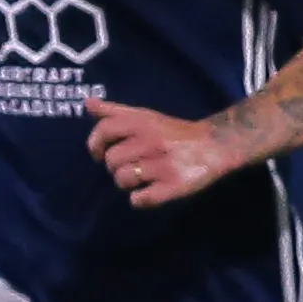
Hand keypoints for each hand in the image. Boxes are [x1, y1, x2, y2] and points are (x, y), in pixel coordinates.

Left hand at [86, 100, 235, 207]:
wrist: (215, 144)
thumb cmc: (173, 132)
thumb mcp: (146, 116)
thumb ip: (115, 112)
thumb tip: (87, 102)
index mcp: (142, 123)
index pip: (104, 130)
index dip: (95, 144)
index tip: (98, 154)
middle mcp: (151, 141)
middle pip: (111, 161)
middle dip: (115, 167)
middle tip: (129, 165)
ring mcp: (163, 164)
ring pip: (123, 180)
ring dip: (127, 183)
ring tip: (140, 178)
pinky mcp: (174, 186)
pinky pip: (140, 199)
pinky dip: (140, 199)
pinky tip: (149, 191)